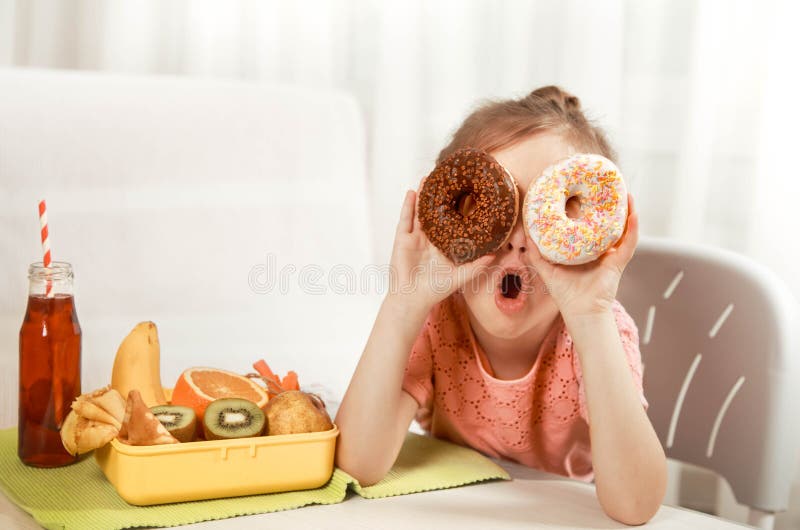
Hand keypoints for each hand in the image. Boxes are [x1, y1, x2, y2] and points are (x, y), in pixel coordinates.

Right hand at [389, 190, 493, 310]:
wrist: (413, 298)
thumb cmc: (435, 290)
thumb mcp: (461, 276)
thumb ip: (477, 266)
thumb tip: (495, 254)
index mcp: (442, 246)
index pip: (451, 222)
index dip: (456, 209)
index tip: (465, 194)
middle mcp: (428, 239)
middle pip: (434, 213)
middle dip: (438, 197)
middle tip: (446, 179)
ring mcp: (415, 238)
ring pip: (419, 211)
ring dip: (422, 195)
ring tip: (428, 178)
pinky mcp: (403, 239)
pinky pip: (406, 218)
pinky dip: (408, 205)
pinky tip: (412, 192)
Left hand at [527, 193, 639, 316]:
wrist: (580, 312)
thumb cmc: (565, 293)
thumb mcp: (547, 268)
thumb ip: (537, 252)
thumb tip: (527, 233)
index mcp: (586, 251)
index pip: (590, 227)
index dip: (591, 210)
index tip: (587, 192)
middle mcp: (601, 251)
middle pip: (609, 225)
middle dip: (612, 207)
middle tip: (610, 187)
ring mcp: (612, 256)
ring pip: (623, 229)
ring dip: (628, 211)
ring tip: (627, 194)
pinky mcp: (619, 262)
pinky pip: (629, 242)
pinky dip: (632, 228)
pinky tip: (633, 213)